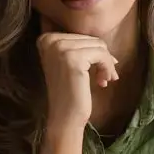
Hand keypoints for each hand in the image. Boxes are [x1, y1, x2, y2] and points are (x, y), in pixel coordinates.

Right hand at [36, 15, 118, 130]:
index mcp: (46, 38)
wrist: (64, 117)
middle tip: (103, 77)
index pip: (81, 35)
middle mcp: (50, 40)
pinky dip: (107, 68)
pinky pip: (102, 55)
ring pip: (99, 46)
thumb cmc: (70, 92)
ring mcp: (60, 48)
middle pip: (91, 39)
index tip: (96, 70)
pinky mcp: (73, 59)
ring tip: (103, 80)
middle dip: (102, 58)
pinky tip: (103, 82)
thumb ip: (79, 47)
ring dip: (106, 64)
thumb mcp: (69, 63)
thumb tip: (104, 44)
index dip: (93, 52)